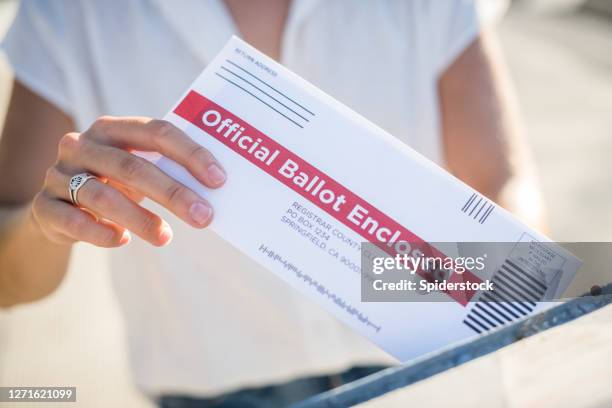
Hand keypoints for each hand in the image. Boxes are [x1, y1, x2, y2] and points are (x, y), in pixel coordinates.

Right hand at [31, 116, 225, 246]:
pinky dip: (100, 232)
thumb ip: (167, 170)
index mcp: (112, 128)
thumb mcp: (137, 169)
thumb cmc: (113, 184)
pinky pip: (73, 221)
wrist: (59, 209)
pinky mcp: (44, 207)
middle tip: (204, 216)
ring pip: (102, 195)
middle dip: (173, 193)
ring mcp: (59, 175)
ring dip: (140, 219)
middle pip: (132, 166)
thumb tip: (217, 188)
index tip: (219, 180)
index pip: (156, 132)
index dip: (190, 154)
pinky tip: (122, 240)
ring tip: (166, 237)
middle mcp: (81, 145)